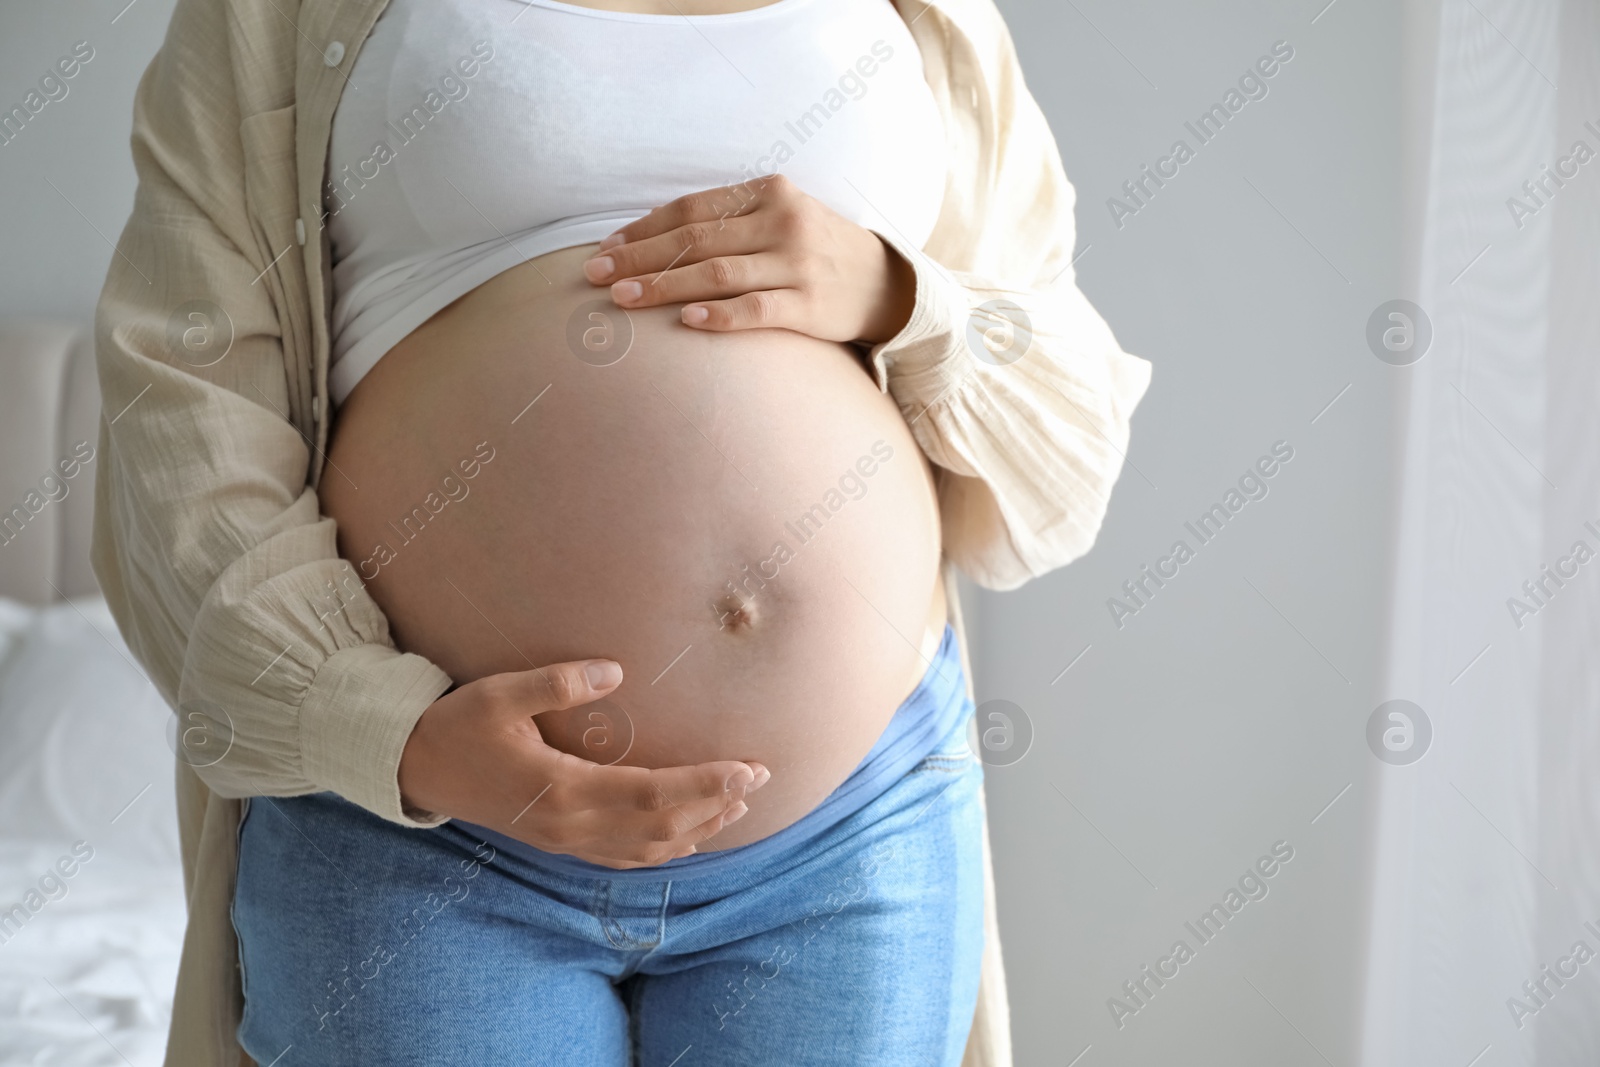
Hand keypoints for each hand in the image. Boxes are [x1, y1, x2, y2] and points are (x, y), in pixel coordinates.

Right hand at [398, 658, 768, 868]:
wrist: (416, 769)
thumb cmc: (458, 726)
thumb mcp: (500, 693)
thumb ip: (557, 681)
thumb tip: (617, 670)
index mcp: (561, 790)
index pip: (652, 794)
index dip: (704, 785)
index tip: (746, 769)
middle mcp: (570, 826)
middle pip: (661, 827)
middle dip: (716, 804)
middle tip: (760, 778)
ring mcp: (564, 842)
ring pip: (647, 848)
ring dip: (698, 829)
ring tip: (739, 805)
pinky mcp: (559, 844)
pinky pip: (623, 858)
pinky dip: (664, 849)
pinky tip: (688, 837)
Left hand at [581, 173, 916, 343]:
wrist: (886, 284)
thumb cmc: (816, 251)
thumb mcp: (780, 218)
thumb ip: (729, 222)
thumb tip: (653, 239)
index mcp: (770, 193)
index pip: (693, 209)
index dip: (644, 229)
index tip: (606, 249)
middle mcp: (783, 222)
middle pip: (696, 240)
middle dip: (640, 258)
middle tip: (594, 275)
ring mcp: (798, 264)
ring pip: (718, 273)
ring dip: (664, 286)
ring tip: (623, 299)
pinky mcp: (810, 305)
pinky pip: (757, 309)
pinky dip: (720, 315)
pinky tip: (686, 322)